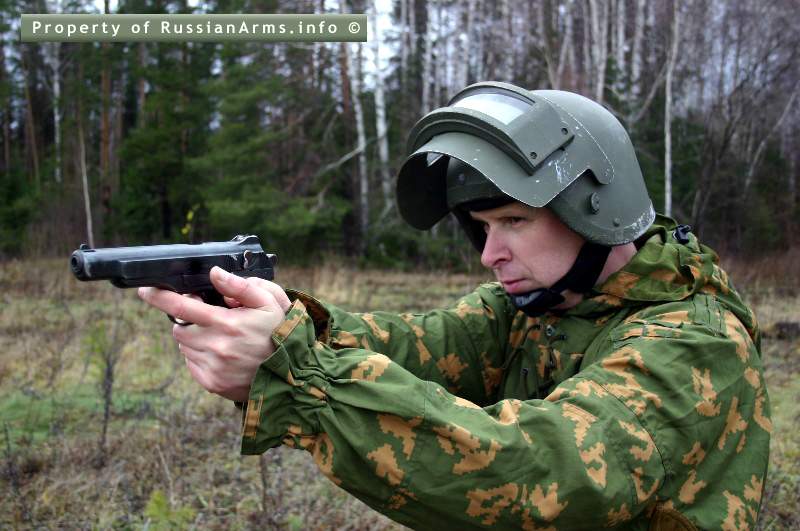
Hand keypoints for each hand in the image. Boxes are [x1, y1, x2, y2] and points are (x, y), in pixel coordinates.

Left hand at [138, 266, 291, 401]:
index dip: (160, 297)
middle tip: (210, 318)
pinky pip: (192, 364)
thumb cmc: (280, 333)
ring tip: (222, 338)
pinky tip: (222, 354)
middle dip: (187, 320)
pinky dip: (200, 356)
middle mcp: (216, 347)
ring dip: (195, 338)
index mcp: (227, 323)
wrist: (292, 375)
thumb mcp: (270, 302)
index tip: (146, 291)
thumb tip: (214, 273)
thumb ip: (240, 286)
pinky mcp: (212, 383)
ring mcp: (213, 367)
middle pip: (179, 328)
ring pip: (185, 346)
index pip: (182, 307)